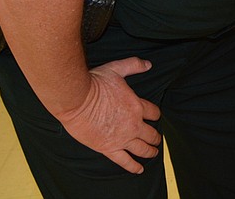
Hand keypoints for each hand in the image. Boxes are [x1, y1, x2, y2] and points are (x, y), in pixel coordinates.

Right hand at [55, 57, 161, 172]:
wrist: (76, 99)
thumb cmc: (94, 84)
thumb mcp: (116, 68)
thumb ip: (133, 65)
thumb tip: (148, 64)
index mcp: (136, 106)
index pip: (154, 113)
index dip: (156, 115)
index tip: (155, 117)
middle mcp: (133, 124)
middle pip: (151, 134)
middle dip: (156, 137)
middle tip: (157, 139)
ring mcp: (122, 138)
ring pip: (142, 149)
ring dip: (150, 151)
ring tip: (153, 152)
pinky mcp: (109, 148)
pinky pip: (125, 161)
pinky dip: (134, 167)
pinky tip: (139, 169)